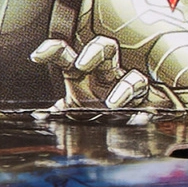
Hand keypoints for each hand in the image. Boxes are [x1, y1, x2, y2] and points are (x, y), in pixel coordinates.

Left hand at [31, 36, 155, 120]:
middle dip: (94, 52)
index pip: (68, 55)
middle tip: (82, 66)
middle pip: (105, 48)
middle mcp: (107, 78)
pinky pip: (151, 104)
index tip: (36, 57)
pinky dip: (143, 112)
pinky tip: (138, 118)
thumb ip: (55, 114)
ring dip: (124, 88)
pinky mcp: (148, 104)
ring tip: (112, 105)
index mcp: (83, 77)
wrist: (121, 138)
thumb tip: (37, 114)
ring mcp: (128, 90)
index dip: (53, 50)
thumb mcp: (69, 117)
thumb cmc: (94, 119)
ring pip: (133, 75)